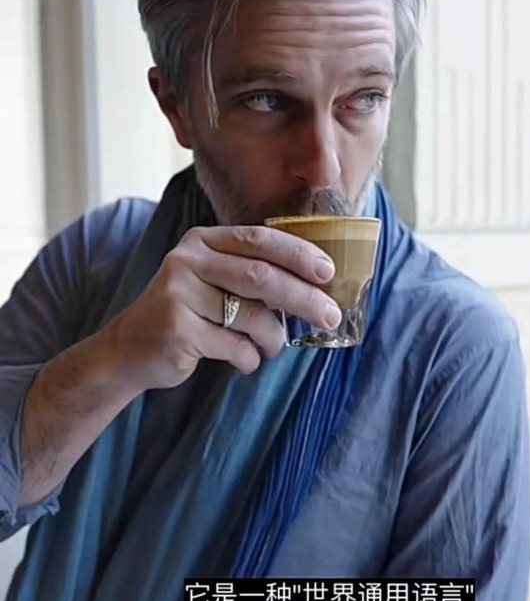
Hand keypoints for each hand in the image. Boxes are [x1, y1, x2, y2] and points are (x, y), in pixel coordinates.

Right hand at [100, 224, 339, 390]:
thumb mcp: (211, 281)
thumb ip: (249, 273)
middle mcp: (187, 261)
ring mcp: (178, 294)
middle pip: (261, 277)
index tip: (329, 273)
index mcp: (202, 241)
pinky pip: (235, 347)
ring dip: (274, 338)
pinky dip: (250, 359)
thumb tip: (317, 284)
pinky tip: (245, 360)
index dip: (298, 255)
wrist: (129, 349)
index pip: (259, 240)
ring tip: (273, 346)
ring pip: (252, 317)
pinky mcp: (177, 330)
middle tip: (330, 317)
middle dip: (304, 298)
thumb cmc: (187, 314)